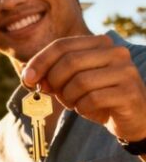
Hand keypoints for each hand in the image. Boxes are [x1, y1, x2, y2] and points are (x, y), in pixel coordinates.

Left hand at [23, 34, 145, 141]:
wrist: (133, 119)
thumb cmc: (98, 96)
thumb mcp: (71, 82)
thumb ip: (51, 74)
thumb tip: (28, 74)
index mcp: (100, 43)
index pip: (61, 45)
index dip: (40, 61)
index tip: (27, 78)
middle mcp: (116, 52)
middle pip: (69, 62)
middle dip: (53, 81)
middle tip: (51, 94)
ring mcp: (126, 71)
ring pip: (80, 82)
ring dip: (68, 97)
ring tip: (74, 103)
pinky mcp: (130, 92)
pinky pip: (93, 99)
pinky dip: (83, 108)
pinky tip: (88, 109)